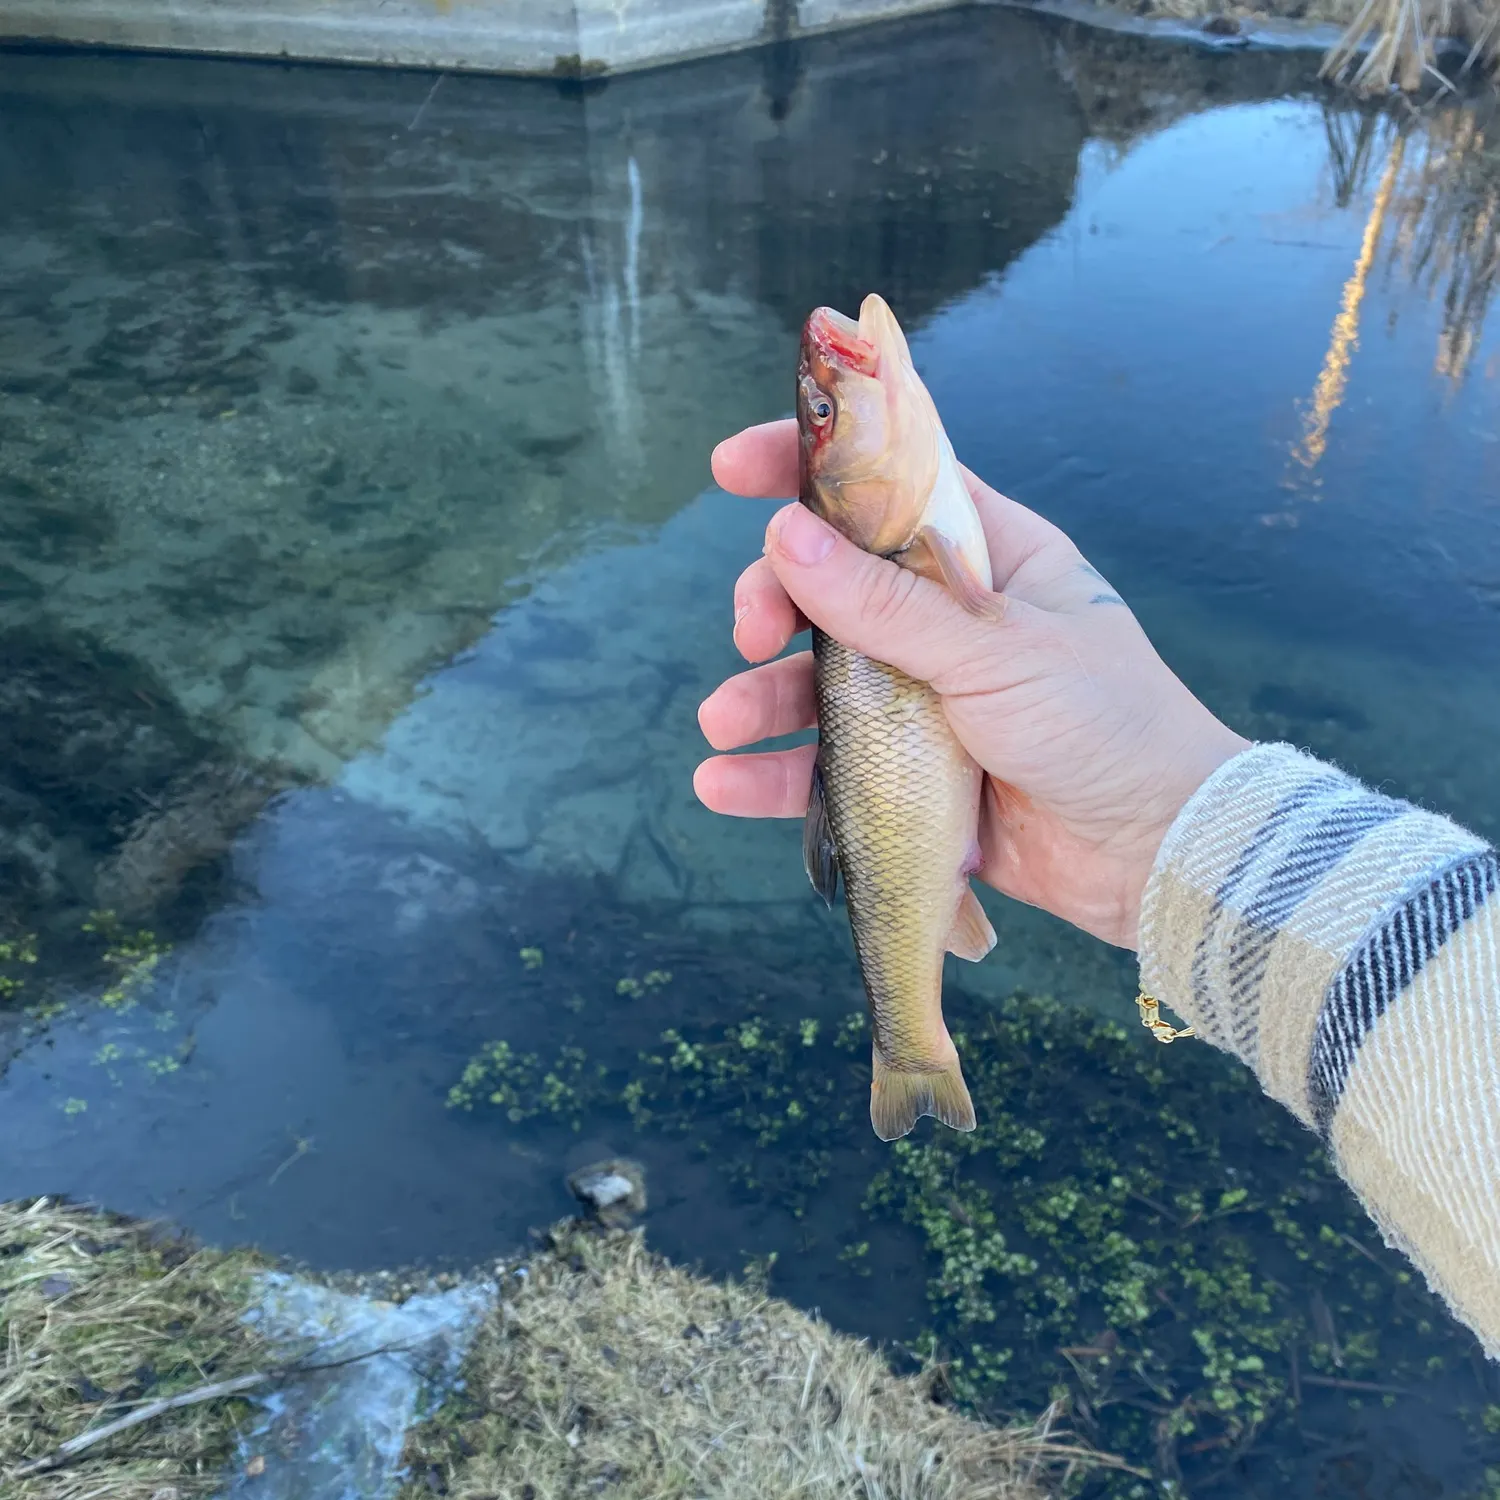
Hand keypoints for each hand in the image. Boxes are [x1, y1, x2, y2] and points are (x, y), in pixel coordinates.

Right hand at [694, 420, 1247, 949]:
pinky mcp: (911, 774)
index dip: (810, 470)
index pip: (889, 487)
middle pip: (832, 586)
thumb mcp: (995, 650)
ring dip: (762, 697)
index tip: (732, 466)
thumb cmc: (1106, 724)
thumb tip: (785, 535)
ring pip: (819, 681)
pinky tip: (724, 782)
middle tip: (751, 633)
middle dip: (775, 601)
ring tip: (722, 723)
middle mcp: (949, 622)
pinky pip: (828, 766)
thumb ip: (885, 602)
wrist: (1157, 852)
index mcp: (988, 559)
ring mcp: (926, 699)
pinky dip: (775, 775)